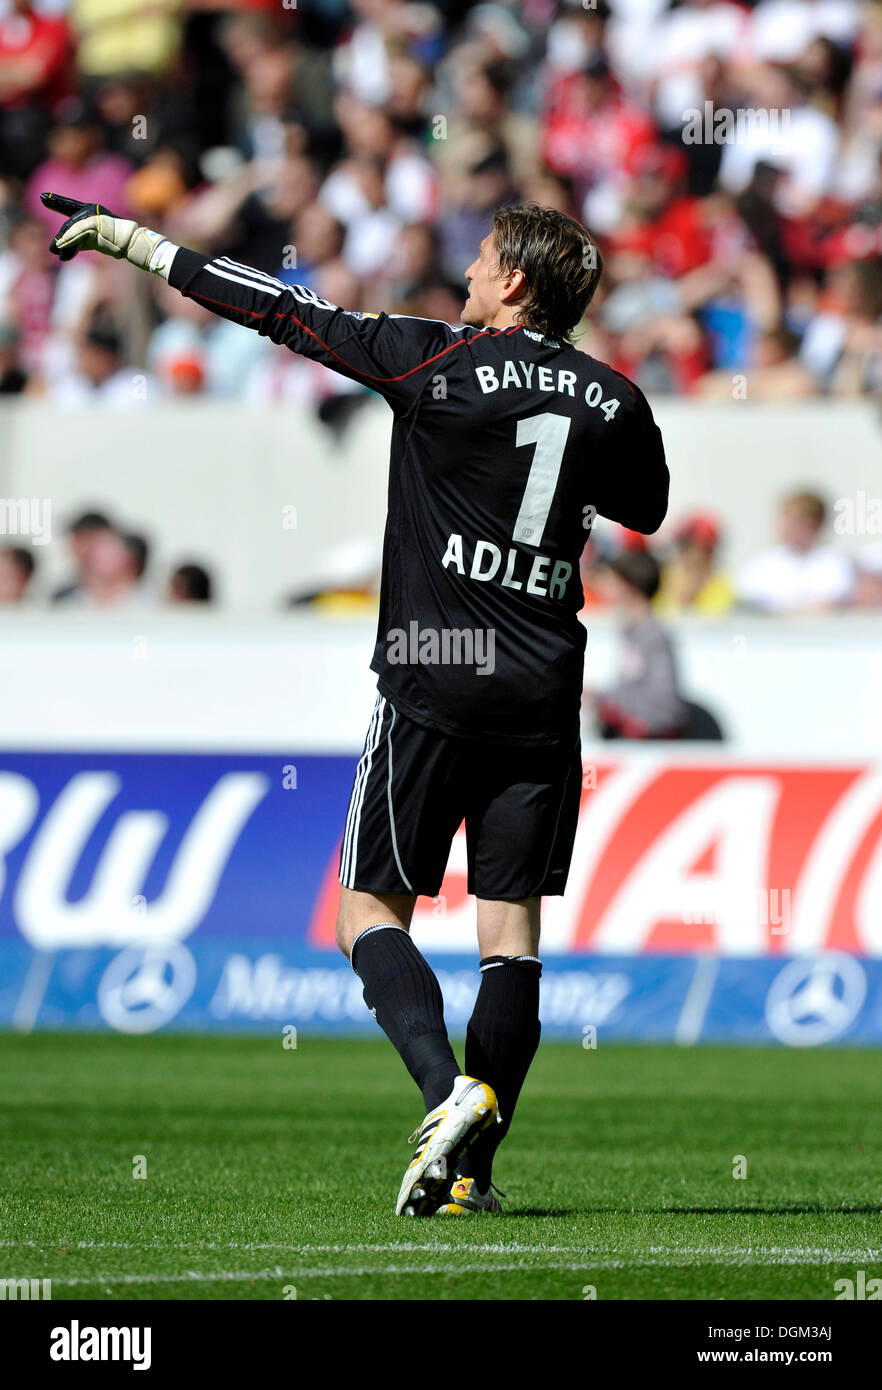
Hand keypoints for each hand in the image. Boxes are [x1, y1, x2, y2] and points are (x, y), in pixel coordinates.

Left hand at [41, 192, 159, 268]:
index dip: (55, 201)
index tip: (41, 197)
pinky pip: (77, 233)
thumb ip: (77, 242)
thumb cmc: (114, 243)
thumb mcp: (92, 241)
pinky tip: (62, 249)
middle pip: (69, 223)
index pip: (69, 205)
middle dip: (61, 237)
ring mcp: (93, 216)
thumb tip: (59, 252)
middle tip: (53, 248)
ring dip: (63, 242)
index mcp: (90, 211)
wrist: (131, 243)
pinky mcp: (94, 224)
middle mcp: (90, 211)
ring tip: (56, 251)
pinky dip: (69, 241)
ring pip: (72, 229)